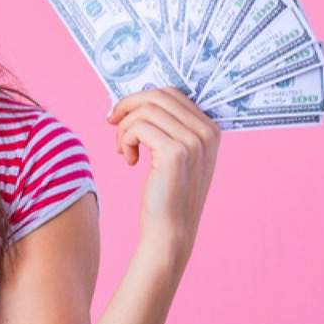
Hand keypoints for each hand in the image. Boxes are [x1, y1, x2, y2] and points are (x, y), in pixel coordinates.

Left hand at [105, 87, 220, 261]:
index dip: (141, 99)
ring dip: (125, 128)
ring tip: (124, 151)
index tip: (121, 114)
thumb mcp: (176, 155)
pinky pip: (137, 127)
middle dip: (128, 106)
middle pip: (158, 95)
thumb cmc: (168, 194)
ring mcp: (193, 141)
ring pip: (144, 111)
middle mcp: (207, 131)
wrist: (171, 231)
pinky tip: (129, 161)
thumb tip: (138, 100)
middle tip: (112, 123)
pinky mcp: (175, 152)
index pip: (172, 93)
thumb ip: (169, 127)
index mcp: (211, 128)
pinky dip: (125, 140)